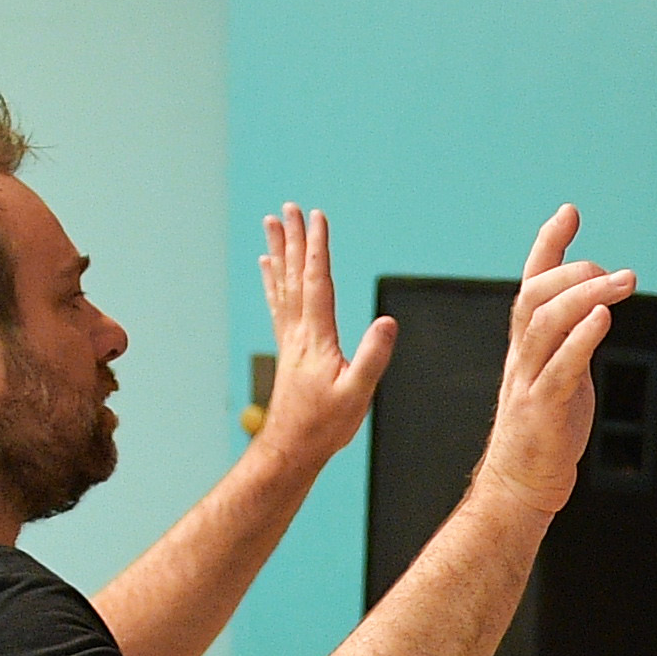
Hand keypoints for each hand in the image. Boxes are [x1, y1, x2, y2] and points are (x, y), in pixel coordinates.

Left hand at [254, 202, 398, 463]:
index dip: (318, 247)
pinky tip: (267, 267)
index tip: (318, 218)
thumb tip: (388, 322)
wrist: (291, 447)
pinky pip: (278, 304)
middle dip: (293, 239)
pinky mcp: (288, 349)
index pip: (319, 282)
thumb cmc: (325, 425)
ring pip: (283, 285)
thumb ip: (372, 357)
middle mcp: (298, 331)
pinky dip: (273, 281)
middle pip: (295, 275)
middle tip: (288, 208)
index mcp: (317, 337)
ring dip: (279, 252)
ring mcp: (290, 339)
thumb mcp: (358, 394)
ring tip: (272, 225)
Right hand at [467, 207, 637, 519]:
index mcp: (526, 346)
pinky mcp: (543, 410)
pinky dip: (580, 339)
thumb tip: (597, 307)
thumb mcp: (561, 375)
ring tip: (622, 282)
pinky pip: (559, 368)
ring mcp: (528, 382)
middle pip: (534, 296)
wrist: (521, 486)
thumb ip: (573, 341)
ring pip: (545, 324)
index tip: (569, 212)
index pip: (531, 283)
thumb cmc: (546, 433)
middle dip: (574, 271)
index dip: (548, 245)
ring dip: (585, 296)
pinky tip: (604, 318)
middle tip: (615, 270)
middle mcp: (521, 357)